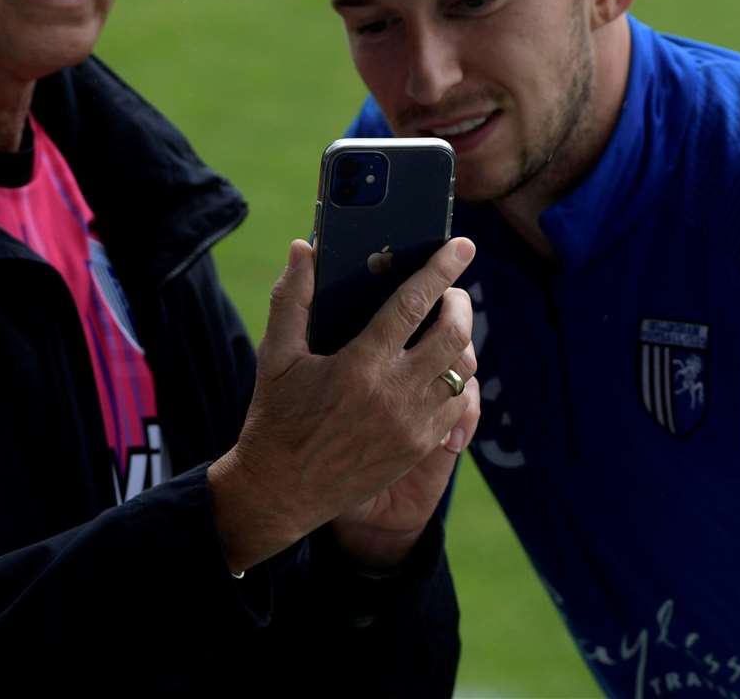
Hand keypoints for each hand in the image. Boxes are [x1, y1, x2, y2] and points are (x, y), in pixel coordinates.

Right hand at [207, 237, 478, 573]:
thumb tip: (303, 248)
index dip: (443, 269)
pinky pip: (456, 404)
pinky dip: (455, 379)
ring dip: (461, 341)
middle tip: (452, 292)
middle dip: (461, 303)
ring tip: (444, 327)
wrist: (281, 493)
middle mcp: (394, 394)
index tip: (464, 246)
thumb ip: (292, 298)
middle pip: (454, 334)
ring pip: (462, 370)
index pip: (414, 303)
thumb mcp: (276, 356)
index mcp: (360, 365)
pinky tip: (438, 368)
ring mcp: (412, 425)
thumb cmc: (276, 418)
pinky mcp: (419, 448)